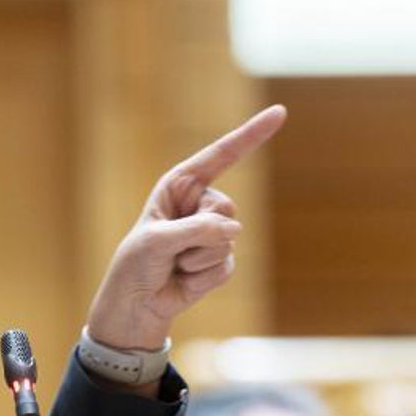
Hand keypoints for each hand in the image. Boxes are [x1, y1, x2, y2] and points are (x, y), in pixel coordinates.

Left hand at [86, 105, 286, 351]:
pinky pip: (227, 265)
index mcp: (180, 185)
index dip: (250, 135)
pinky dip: (203, 276)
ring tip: (174, 263)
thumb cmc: (136, 265)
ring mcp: (212, 232)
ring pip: (228, 239)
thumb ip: (194, 231)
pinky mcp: (220, 259)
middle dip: (199, 232)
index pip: (220, 155)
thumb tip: (232, 231)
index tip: (279, 112)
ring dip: (197, 258)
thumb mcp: (156, 241)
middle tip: (171, 247)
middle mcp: (198, 204)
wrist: (136, 303)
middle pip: (226, 208)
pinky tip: (184, 278)